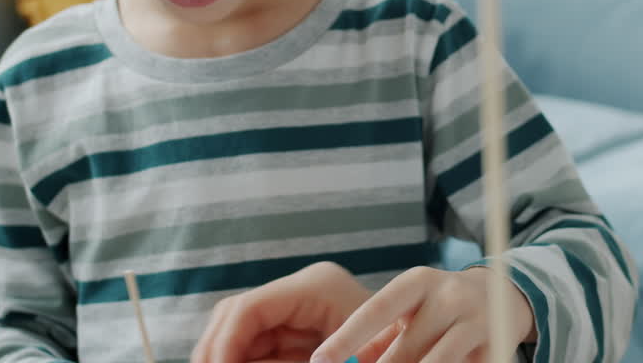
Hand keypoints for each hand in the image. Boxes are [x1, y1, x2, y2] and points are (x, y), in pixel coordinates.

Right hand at [191, 262, 398, 362]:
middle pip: (235, 314)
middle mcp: (303, 289)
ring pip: (240, 329)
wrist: (426, 347)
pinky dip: (244, 360)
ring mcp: (299, 306)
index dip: (222, 345)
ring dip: (227, 355)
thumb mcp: (342, 358)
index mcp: (316, 287)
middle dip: (217, 350)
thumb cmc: (395, 352)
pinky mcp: (300, 327)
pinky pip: (258, 344)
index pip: (248, 308)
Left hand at [309, 266, 536, 362]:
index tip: (321, 360)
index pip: (377, 309)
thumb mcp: (409, 309)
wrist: (503, 295)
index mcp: (419, 283)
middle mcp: (449, 298)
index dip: (347, 337)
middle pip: (405, 349)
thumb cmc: (440, 306)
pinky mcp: (496, 348)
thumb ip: (375, 337)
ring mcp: (476, 324)